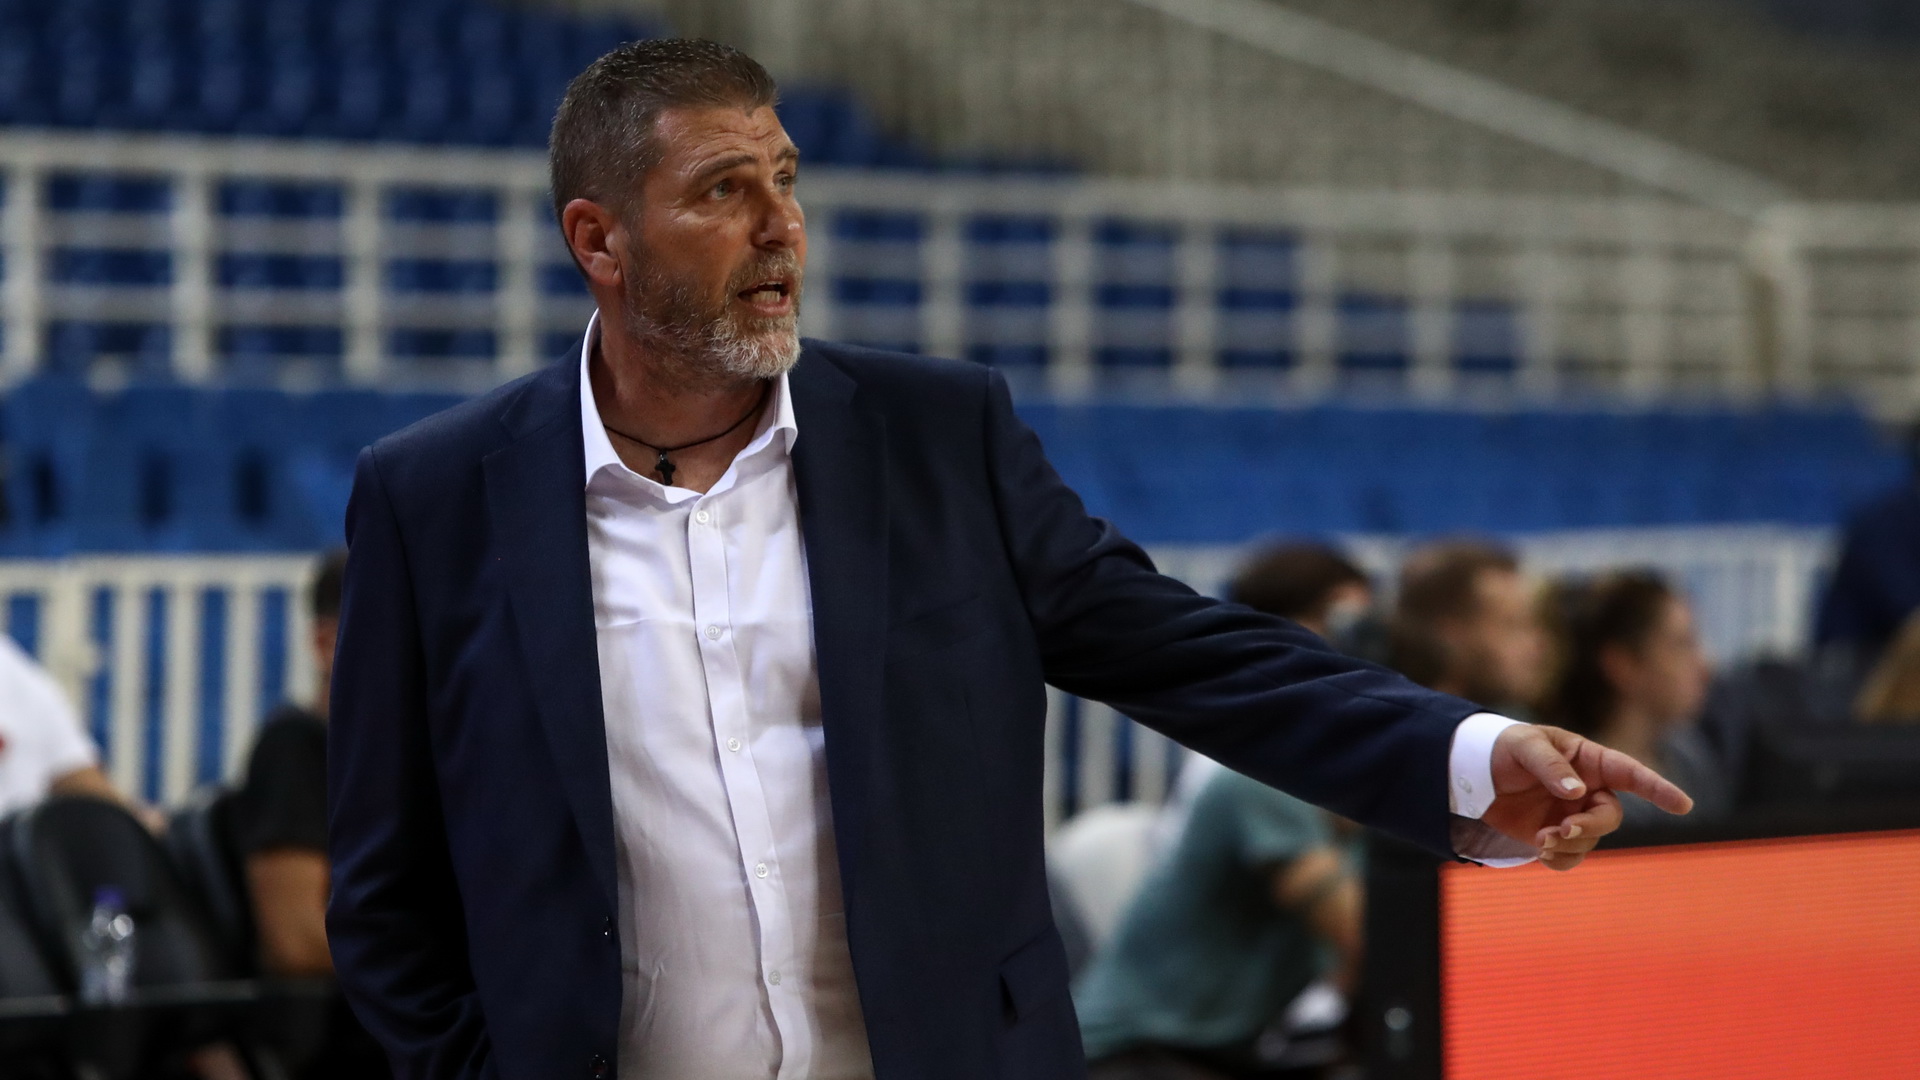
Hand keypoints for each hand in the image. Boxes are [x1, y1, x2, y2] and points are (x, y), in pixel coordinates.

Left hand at [1482, 724, 1692, 870]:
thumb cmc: (1504, 749)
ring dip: (1570, 844)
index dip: (1658, 789)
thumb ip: (1550, 765)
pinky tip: (1541, 853)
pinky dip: (1560, 860)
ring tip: (1540, 839)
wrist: (1475, 774)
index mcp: (1589, 760)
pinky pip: (1571, 857)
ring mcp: (1574, 815)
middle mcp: (1589, 789)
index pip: (1630, 773)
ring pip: (1591, 840)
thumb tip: (1578, 792)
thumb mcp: (1524, 745)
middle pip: (1610, 816)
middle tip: (1561, 830)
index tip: (1684, 805)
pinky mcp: (1556, 835)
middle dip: (1590, 827)